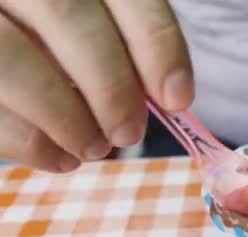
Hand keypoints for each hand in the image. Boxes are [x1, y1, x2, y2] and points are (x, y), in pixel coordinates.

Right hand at [0, 1, 192, 171]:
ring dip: (63, 115)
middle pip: (65, 11)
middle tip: (129, 133)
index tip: (178, 99)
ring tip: (93, 149)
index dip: (157, 44)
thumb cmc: (63, 41)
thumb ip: (124, 46)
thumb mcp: (98, 28)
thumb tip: (165, 95)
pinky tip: (60, 158)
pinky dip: (27, 140)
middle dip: (109, 84)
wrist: (12, 35)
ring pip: (11, 54)